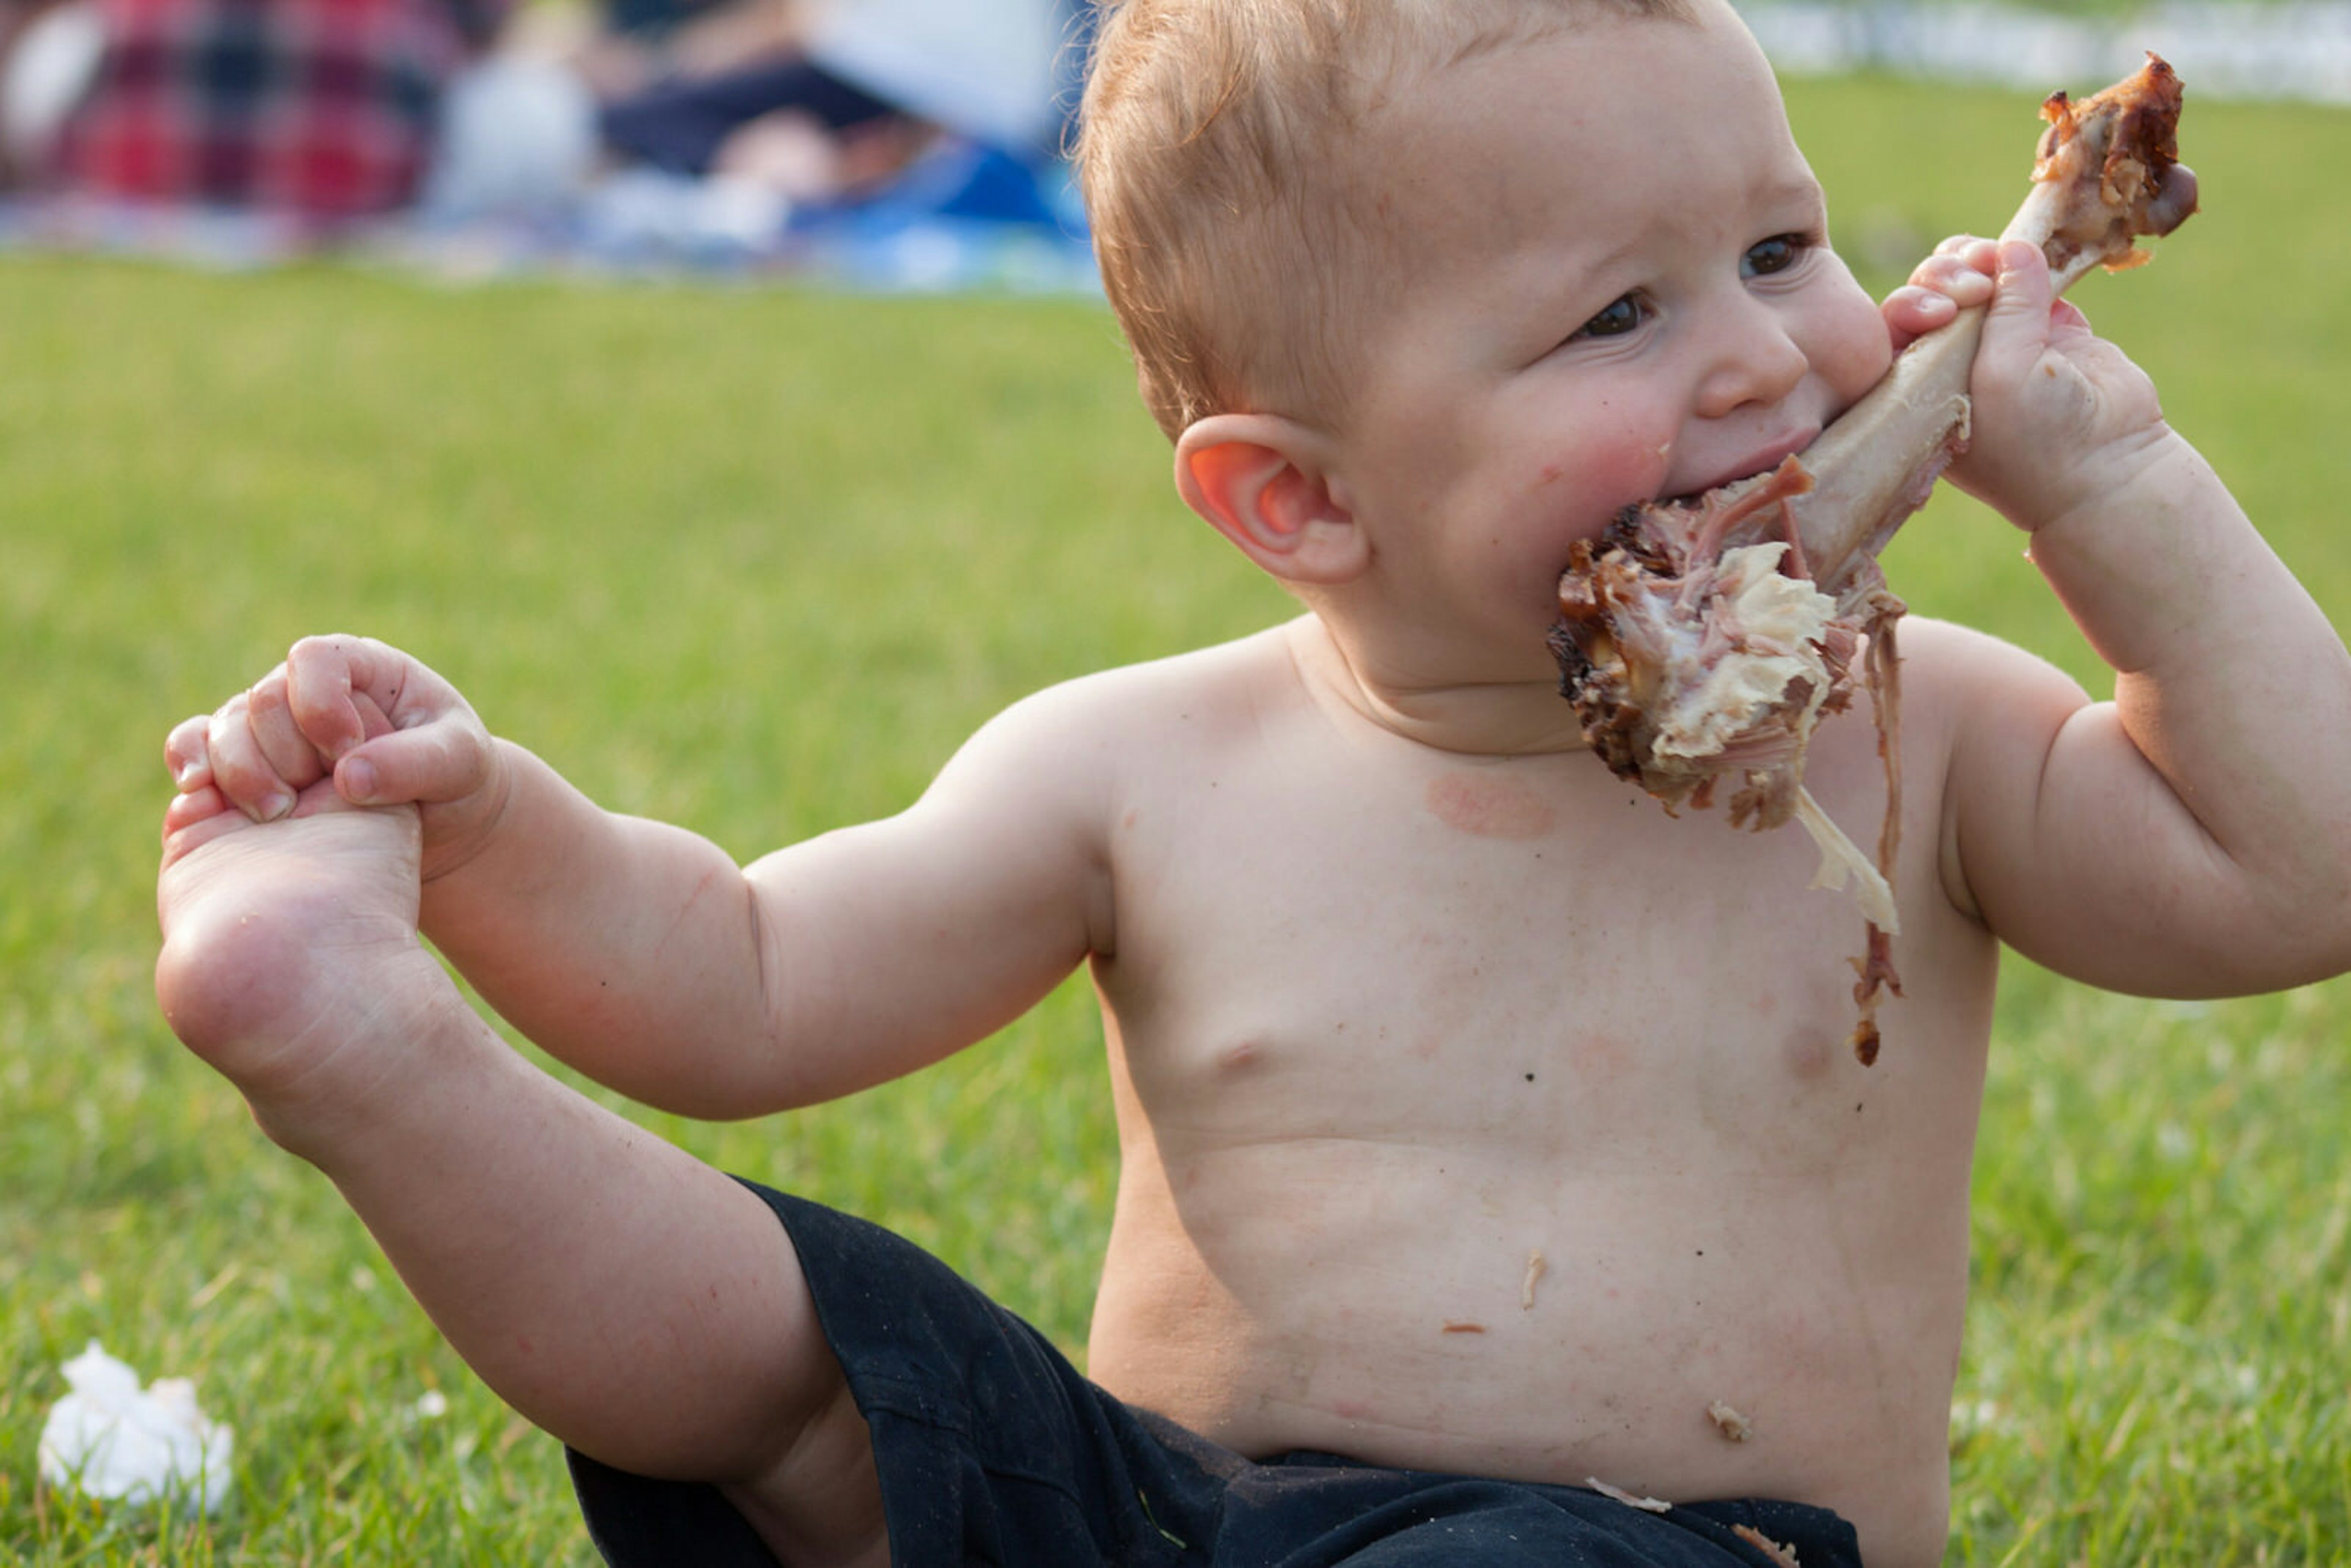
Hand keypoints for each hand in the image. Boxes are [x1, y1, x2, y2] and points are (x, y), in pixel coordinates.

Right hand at [164, 636, 508, 880]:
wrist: (435, 817)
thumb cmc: (454, 774)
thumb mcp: (458, 762)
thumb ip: (414, 763)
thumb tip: (347, 778)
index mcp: (356, 667)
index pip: (313, 660)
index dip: (320, 704)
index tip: (346, 752)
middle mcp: (303, 689)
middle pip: (261, 701)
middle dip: (282, 752)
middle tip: (312, 801)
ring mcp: (268, 725)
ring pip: (223, 729)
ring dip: (238, 771)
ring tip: (274, 814)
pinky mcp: (245, 761)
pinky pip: (194, 749)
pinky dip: (192, 769)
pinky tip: (199, 795)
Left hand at [1887, 235, 2169, 529]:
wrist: (2109, 469)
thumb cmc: (2036, 441)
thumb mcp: (2004, 376)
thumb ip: (2007, 310)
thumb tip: (2014, 245)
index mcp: (1920, 387)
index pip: (1895, 329)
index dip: (1912, 304)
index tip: (1942, 311)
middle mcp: (1952, 361)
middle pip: (1933, 294)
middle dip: (1948, 275)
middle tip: (1977, 285)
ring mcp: (2001, 341)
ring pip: (1979, 278)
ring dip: (1984, 260)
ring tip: (2001, 257)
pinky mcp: (2049, 327)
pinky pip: (2030, 278)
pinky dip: (2031, 258)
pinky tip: (2034, 248)